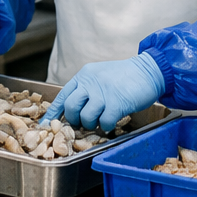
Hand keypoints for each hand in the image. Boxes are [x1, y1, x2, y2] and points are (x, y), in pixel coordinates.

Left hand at [42, 53, 164, 131]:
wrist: (149, 71)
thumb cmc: (125, 76)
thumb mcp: (100, 75)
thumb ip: (87, 88)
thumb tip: (73, 109)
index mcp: (84, 75)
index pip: (63, 96)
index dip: (53, 112)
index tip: (46, 124)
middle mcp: (90, 82)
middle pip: (71, 107)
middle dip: (75, 120)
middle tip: (85, 122)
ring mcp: (103, 92)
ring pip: (86, 117)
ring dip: (92, 124)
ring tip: (101, 120)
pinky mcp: (116, 103)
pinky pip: (104, 122)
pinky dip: (106, 126)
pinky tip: (112, 121)